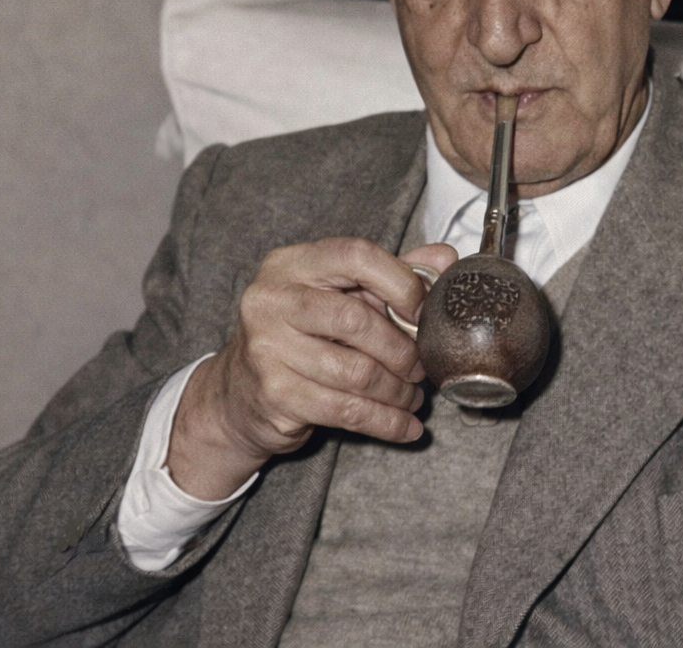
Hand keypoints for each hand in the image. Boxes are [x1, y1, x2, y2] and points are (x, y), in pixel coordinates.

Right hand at [167, 238, 455, 499]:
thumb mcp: (339, 294)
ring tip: (413, 396)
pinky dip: (386, 422)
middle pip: (357, 320)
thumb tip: (444, 259)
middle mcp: (270, 300)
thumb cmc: (300, 334)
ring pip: (357, 373)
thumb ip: (391, 273)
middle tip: (420, 367)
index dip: (401, 283)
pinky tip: (406, 426)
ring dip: (398, 391)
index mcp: (290, 264)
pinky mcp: (275, 395)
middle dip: (402, 349)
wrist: (238, 393)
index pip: (356, 256)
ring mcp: (267, 349)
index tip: (423, 311)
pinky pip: (347, 411)